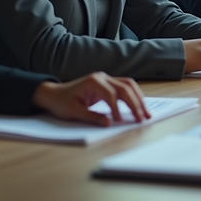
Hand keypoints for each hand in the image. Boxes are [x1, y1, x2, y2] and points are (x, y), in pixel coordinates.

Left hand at [32, 72, 149, 125]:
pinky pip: (125, 88)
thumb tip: (108, 123)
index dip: (117, 108)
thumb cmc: (61, 102)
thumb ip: (92, 117)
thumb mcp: (74, 112)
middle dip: (135, 104)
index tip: (120, 121)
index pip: (111, 94)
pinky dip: (134, 96)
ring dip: (139, 99)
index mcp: (93, 81)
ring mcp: (106, 79)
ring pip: (129, 85)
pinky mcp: (108, 84)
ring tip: (146, 112)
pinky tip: (139, 106)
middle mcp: (102, 77)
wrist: (54, 94)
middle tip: (142, 118)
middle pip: (125, 88)